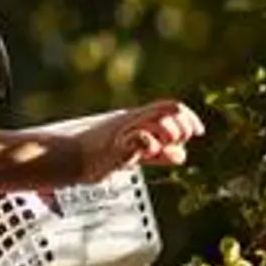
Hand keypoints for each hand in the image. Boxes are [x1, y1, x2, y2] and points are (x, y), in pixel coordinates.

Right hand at [56, 100, 204, 187]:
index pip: (171, 107)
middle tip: (175, 143)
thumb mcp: (135, 152)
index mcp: (138, 118)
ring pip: (156, 124)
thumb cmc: (98, 154)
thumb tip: (181, 155)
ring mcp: (122, 132)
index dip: (189, 117)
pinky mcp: (114, 147)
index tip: (198, 132)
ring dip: (167, 135)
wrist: (67, 158)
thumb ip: (158, 154)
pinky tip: (148, 150)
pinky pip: (137, 139)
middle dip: (181, 128)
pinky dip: (148, 143)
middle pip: (168, 112)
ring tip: (158, 148)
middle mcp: (132, 120)